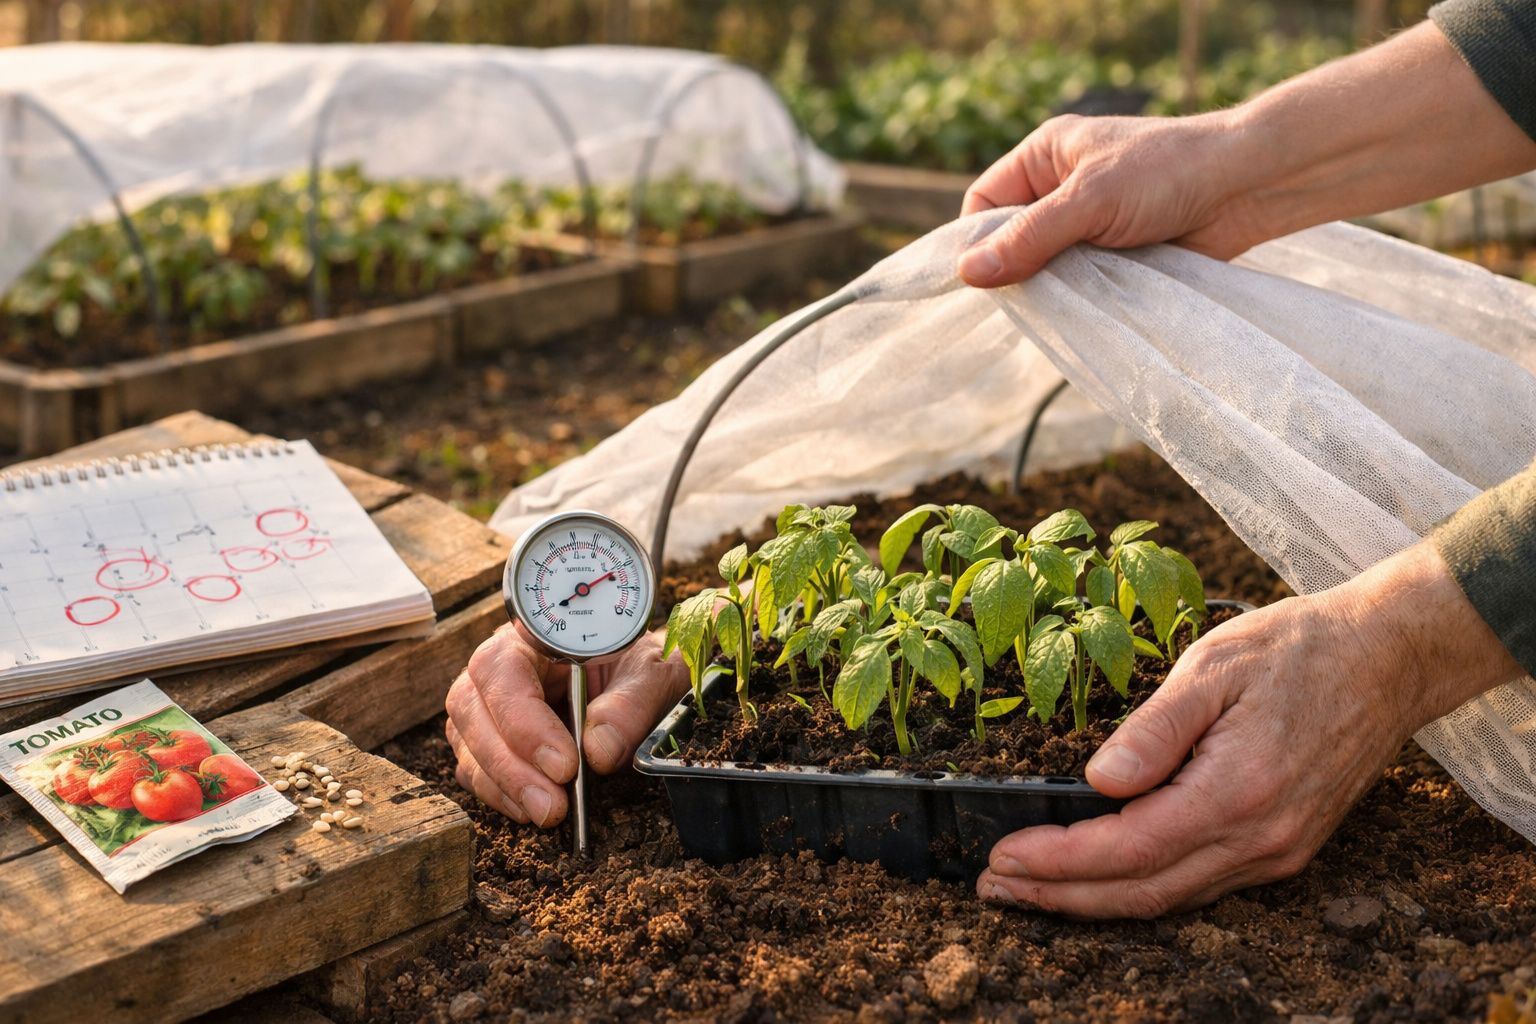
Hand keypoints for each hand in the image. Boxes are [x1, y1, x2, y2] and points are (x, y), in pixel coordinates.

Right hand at [445, 623, 687, 825]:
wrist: (643, 676)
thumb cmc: (641, 663)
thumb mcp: (652, 673)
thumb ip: (631, 704)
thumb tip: (599, 751)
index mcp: (534, 633)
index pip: (505, 669)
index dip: (524, 719)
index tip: (564, 764)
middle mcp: (501, 664)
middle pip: (472, 707)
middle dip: (509, 763)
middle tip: (552, 803)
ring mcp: (489, 701)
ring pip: (467, 740)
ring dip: (502, 783)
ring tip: (546, 812)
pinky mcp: (489, 736)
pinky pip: (473, 766)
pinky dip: (498, 792)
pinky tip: (530, 809)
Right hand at [958, 110, 1263, 285]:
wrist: (1247, 187)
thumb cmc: (1168, 173)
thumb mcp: (1088, 201)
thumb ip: (1028, 238)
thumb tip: (968, 274)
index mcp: (1045, 156)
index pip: (983, 202)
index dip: (976, 240)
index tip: (983, 278)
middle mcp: (1061, 188)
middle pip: (1010, 240)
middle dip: (1016, 268)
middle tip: (1027, 293)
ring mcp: (1089, 224)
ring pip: (1044, 267)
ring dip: (1052, 286)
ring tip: (1062, 300)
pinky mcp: (1115, 255)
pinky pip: (1079, 284)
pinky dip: (1079, 298)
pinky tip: (1083, 310)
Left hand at [978, 543, 1521, 917]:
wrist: (1387, 657)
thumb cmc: (1295, 648)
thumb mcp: (1213, 665)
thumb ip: (1154, 728)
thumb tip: (1098, 781)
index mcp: (1238, 790)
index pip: (1127, 849)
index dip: (1058, 861)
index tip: (1001, 857)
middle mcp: (1260, 837)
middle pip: (1142, 891)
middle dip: (1061, 896)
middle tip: (994, 886)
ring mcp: (1277, 850)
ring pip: (1170, 897)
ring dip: (1095, 900)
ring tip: (1030, 888)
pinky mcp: (1284, 847)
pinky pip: (1200, 885)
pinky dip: (1141, 888)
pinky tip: (1100, 877)